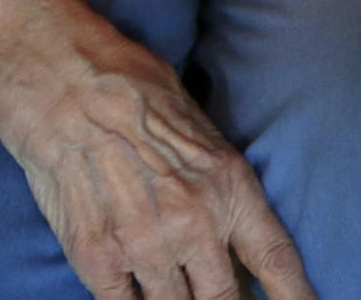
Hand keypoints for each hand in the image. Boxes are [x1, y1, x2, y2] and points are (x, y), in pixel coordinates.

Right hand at [0, 34, 313, 299]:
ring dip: (176, 299)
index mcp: (230, 184)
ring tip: (175, 287)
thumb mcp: (200, 129)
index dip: (294, 295)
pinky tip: (136, 292)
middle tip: (216, 293)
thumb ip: (217, 183)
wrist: (66, 83)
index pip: (274, 258)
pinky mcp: (97, 257)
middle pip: (224, 298)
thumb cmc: (135, 91)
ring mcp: (145, 244)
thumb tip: (228, 226)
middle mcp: (194, 222)